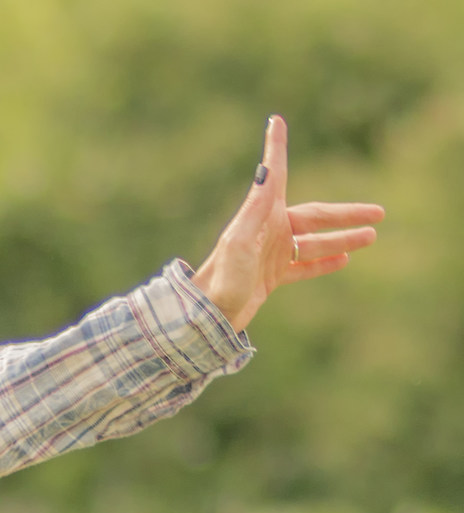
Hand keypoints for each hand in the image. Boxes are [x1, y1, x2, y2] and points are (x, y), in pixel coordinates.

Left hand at [192, 115, 383, 331]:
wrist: (205, 319)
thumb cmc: (219, 280)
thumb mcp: (238, 243)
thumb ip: (254, 209)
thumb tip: (267, 171)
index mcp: (258, 217)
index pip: (274, 175)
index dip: (276, 147)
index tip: (275, 121)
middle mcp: (266, 232)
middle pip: (314, 217)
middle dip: (346, 214)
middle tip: (379, 212)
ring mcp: (270, 255)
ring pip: (314, 243)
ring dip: (342, 239)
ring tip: (372, 236)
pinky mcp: (269, 277)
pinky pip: (303, 266)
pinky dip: (324, 262)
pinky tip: (344, 260)